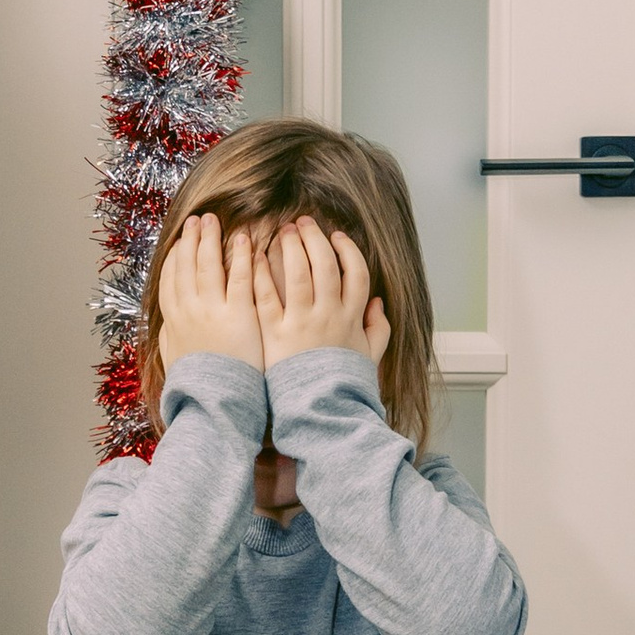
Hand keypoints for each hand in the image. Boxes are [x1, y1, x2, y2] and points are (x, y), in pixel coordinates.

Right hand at [159, 214, 265, 373]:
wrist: (214, 401)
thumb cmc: (197, 385)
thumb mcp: (173, 361)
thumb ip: (168, 340)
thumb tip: (163, 328)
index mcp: (173, 320)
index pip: (170, 279)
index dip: (174, 257)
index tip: (179, 242)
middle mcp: (189, 309)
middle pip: (187, 265)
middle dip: (191, 240)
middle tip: (196, 220)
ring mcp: (212, 309)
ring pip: (209, 265)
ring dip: (210, 239)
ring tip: (213, 221)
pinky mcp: (238, 313)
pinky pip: (239, 277)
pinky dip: (240, 256)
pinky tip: (242, 239)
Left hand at [258, 216, 389, 371]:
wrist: (319, 412)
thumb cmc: (343, 385)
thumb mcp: (370, 357)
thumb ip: (378, 329)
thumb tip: (378, 303)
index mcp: (351, 318)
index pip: (355, 273)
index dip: (347, 250)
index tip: (336, 236)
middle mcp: (328, 315)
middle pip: (325, 266)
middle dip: (314, 239)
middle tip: (303, 222)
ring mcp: (301, 323)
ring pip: (297, 274)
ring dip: (290, 247)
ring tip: (283, 231)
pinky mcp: (275, 333)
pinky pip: (267, 296)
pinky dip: (261, 273)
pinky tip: (256, 256)